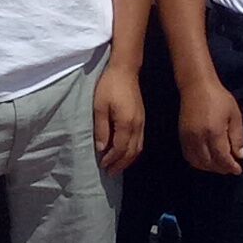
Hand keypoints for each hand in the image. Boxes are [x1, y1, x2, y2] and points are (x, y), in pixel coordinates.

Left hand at [90, 60, 144, 176]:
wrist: (125, 70)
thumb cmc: (109, 86)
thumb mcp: (99, 107)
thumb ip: (101, 129)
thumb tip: (101, 148)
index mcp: (126, 124)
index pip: (120, 149)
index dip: (111, 159)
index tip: (102, 165)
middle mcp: (137, 126)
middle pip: (131, 152)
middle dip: (120, 164)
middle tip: (110, 172)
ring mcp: (142, 123)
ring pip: (138, 148)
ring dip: (128, 160)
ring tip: (117, 167)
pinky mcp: (142, 119)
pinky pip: (140, 141)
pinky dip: (133, 151)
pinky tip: (126, 153)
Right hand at [179, 77, 242, 176]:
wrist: (196, 86)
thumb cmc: (219, 98)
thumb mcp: (234, 115)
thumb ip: (237, 137)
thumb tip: (240, 156)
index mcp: (214, 131)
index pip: (222, 158)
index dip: (230, 167)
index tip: (238, 170)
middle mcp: (199, 137)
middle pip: (209, 163)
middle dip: (221, 168)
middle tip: (230, 168)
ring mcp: (188, 137)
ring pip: (197, 162)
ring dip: (209, 167)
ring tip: (219, 165)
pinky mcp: (181, 136)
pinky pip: (188, 156)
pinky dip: (198, 162)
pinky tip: (207, 160)